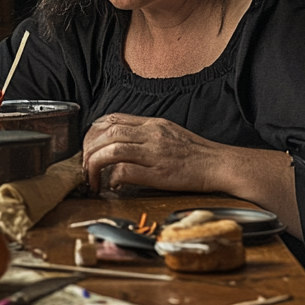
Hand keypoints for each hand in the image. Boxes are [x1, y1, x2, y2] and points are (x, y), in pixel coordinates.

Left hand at [82, 113, 220, 192]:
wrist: (220, 164)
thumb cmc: (196, 154)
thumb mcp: (168, 134)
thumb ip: (146, 135)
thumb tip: (121, 145)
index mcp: (152, 123)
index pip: (112, 118)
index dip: (93, 132)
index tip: (88, 147)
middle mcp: (151, 134)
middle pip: (107, 132)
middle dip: (88, 149)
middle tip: (84, 166)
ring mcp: (155, 153)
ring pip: (113, 150)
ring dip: (95, 165)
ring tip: (92, 179)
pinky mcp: (160, 173)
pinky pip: (127, 171)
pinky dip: (113, 179)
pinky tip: (112, 186)